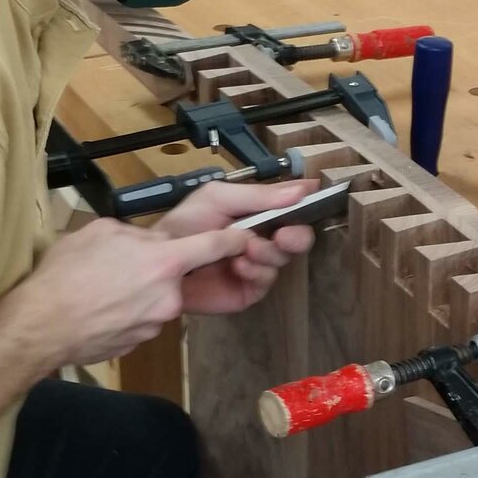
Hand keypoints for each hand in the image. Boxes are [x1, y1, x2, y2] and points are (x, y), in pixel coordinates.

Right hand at [3, 215, 252, 367]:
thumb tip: (147, 243)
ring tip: (104, 288)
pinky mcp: (140, 341)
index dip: (234, 238)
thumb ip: (135, 235)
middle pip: (178, 275)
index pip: (216, 245)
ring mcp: (156, 323)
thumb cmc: (66, 275)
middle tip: (123, 265)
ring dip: (140, 290)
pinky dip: (128, 311)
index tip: (246, 236)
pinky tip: (101, 307)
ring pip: (157, 297)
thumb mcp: (101, 232)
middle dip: (158, 268)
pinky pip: (142, 318)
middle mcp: (168, 295)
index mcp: (164, 261)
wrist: (41, 326)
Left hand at [159, 178, 317, 315]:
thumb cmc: (186, 224)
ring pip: (283, 259)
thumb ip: (259, 195)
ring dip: (267, 253)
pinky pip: (267, 280)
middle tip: (283, 236)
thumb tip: (302, 189)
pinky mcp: (249, 288)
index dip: (306, 204)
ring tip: (244, 250)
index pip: (293, 206)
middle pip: (299, 237)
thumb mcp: (219, 198)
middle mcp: (263, 236)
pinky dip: (256, 271)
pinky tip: (238, 266)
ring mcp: (257, 263)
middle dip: (296, 236)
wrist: (161, 260)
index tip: (315, 200)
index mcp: (258, 211)